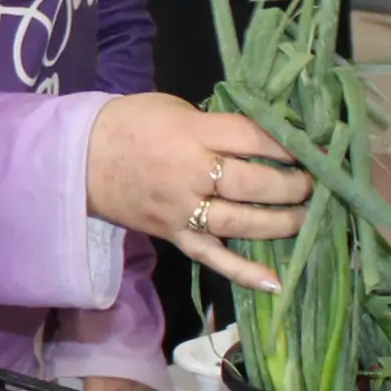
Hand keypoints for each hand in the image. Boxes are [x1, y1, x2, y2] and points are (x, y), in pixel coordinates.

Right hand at [85, 92, 313, 291]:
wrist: (78, 159)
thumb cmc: (130, 124)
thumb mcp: (175, 108)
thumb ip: (216, 124)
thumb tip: (262, 138)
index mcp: (192, 134)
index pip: (252, 139)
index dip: (287, 145)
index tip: (311, 148)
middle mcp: (191, 174)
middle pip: (252, 183)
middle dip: (291, 185)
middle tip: (312, 184)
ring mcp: (183, 210)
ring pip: (241, 222)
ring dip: (280, 223)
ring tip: (307, 217)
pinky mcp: (175, 236)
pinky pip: (212, 257)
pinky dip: (242, 272)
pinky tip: (274, 282)